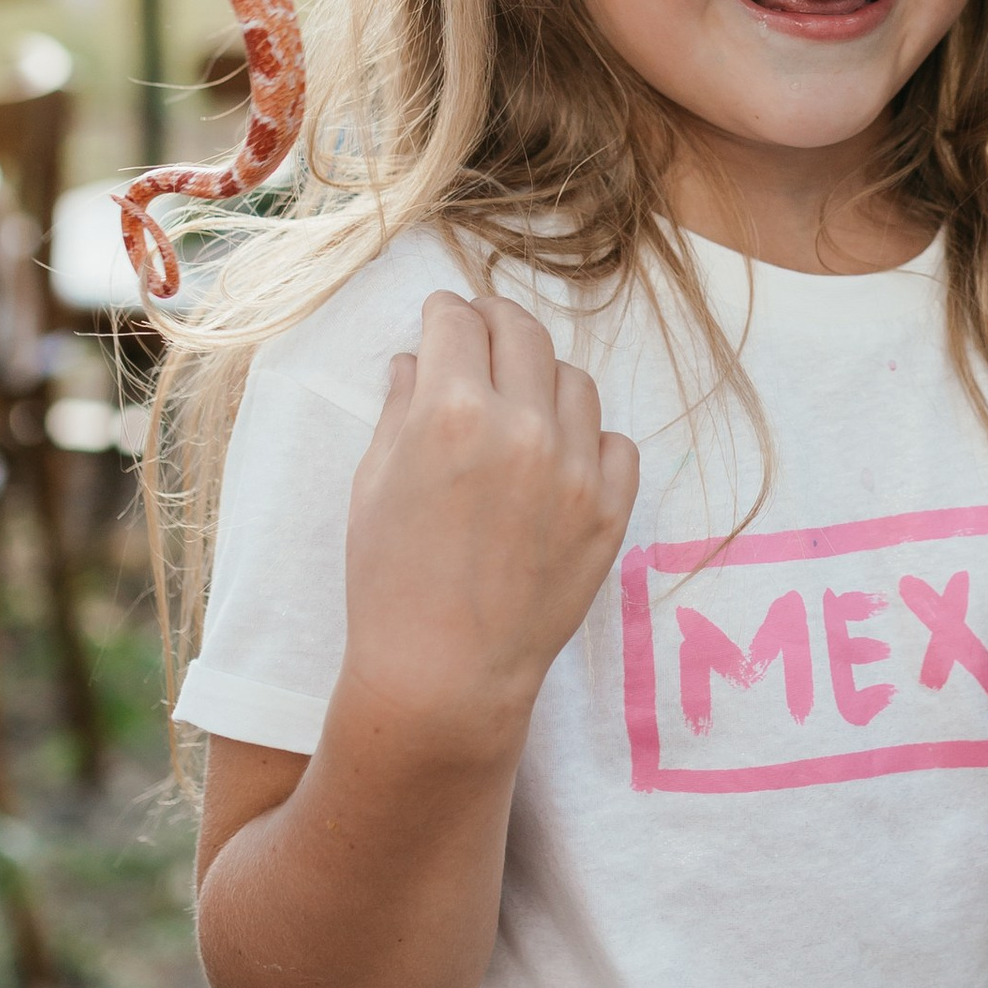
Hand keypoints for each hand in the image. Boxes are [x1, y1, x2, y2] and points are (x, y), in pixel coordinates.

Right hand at [344, 292, 639, 731]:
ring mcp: (573, 468)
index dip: (445, 311)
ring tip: (521, 397)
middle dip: (496, 320)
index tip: (443, 314)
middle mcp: (520, 426)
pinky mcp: (609, 510)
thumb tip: (419, 358)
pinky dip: (587, 438)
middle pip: (522, 333)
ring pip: (574, 381)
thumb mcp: (372, 484)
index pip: (458, 322)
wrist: (443, 676)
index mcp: (450, 411)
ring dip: (543, 377)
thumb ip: (400, 408)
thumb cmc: (388, 582)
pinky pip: (615, 442)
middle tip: (484, 328)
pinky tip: (558, 454)